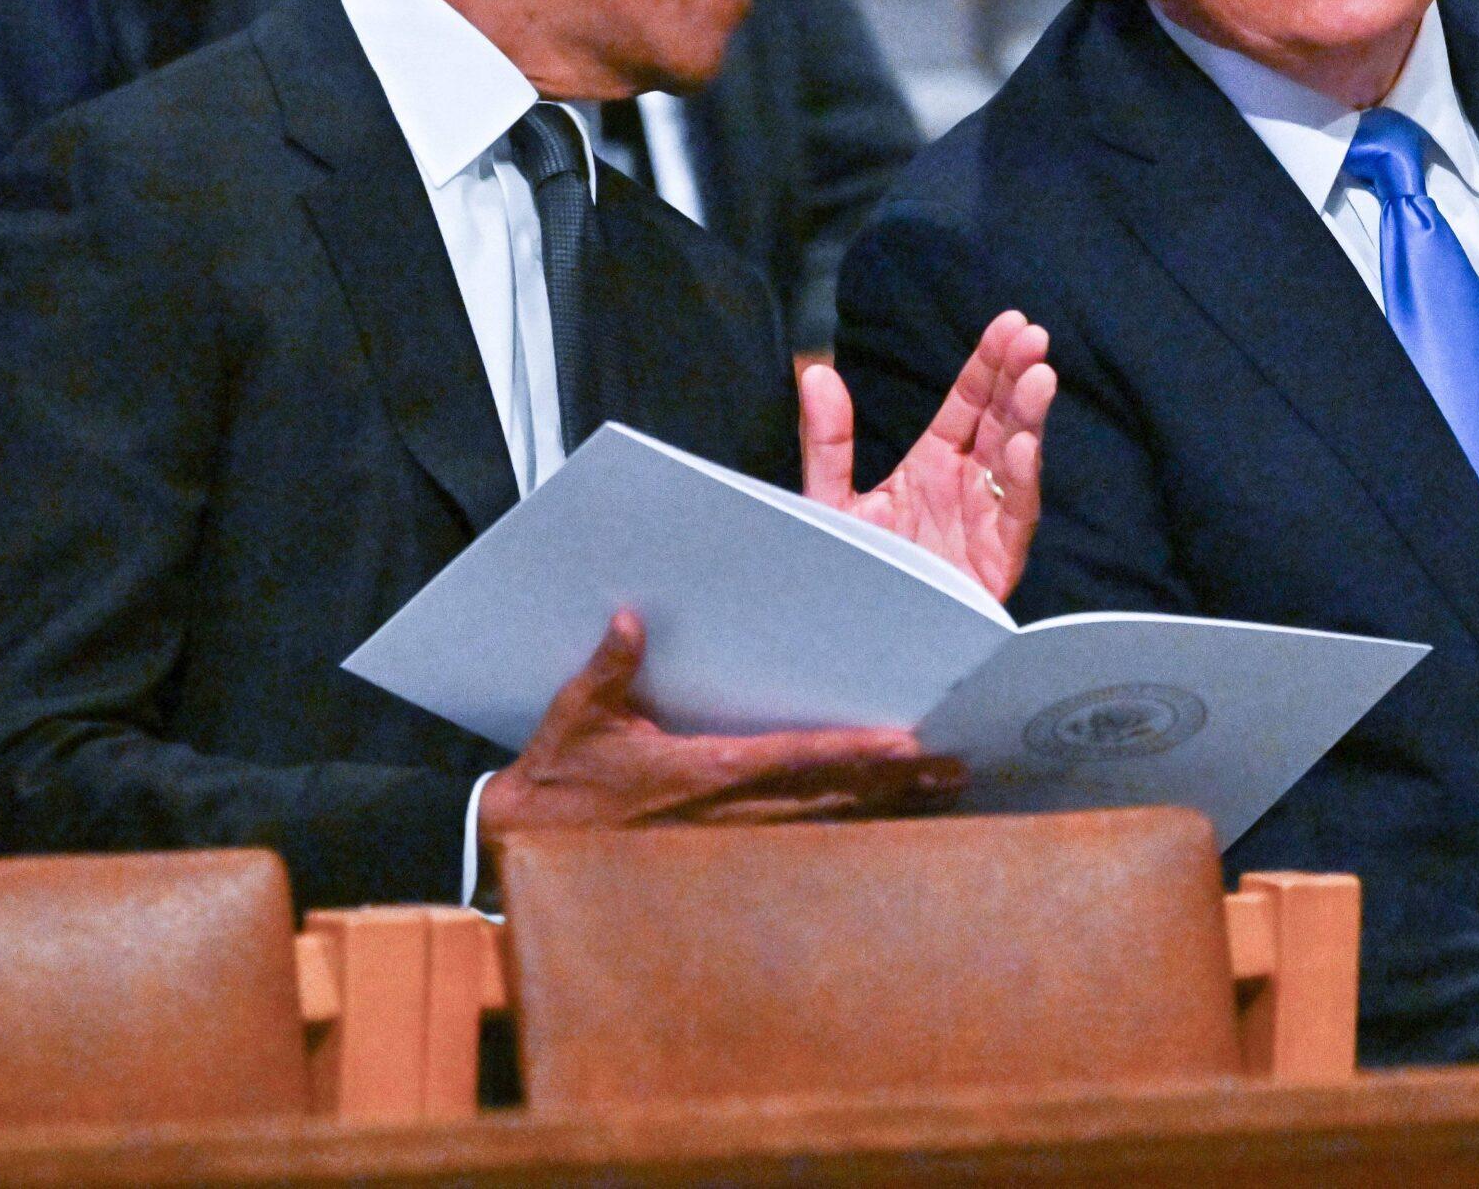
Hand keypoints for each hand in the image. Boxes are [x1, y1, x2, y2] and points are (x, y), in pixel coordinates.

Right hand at [476, 611, 965, 865]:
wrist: (521, 851)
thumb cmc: (556, 781)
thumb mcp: (576, 718)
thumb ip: (610, 670)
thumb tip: (631, 620)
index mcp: (704, 773)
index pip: (795, 759)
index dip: (853, 754)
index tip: (904, 745)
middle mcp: (732, 814)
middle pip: (831, 798)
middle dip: (896, 785)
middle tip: (956, 769)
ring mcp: (732, 842)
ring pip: (828, 826)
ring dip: (886, 809)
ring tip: (943, 792)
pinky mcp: (725, 857)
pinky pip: (802, 844)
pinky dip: (850, 832)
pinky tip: (889, 824)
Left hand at [800, 308, 1055, 601]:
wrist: (855, 642)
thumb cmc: (851, 572)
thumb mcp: (831, 500)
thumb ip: (828, 439)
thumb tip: (816, 372)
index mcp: (934, 465)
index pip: (969, 402)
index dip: (989, 363)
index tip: (1010, 323)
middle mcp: (967, 486)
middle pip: (1001, 420)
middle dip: (1018, 377)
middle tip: (1032, 337)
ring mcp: (986, 521)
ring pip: (1017, 459)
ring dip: (1030, 418)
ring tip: (1039, 377)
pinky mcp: (996, 561)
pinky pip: (1015, 515)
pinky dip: (1021, 480)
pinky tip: (1024, 447)